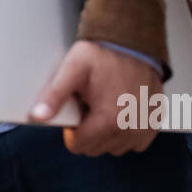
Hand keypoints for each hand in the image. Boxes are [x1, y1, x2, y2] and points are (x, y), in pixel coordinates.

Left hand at [29, 40, 160, 156]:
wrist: (134, 43)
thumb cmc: (103, 54)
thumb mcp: (72, 69)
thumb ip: (54, 95)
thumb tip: (37, 116)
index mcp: (109, 120)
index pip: (77, 145)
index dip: (72, 128)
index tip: (77, 107)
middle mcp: (131, 130)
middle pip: (95, 148)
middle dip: (89, 130)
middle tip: (91, 103)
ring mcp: (144, 130)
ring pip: (113, 148)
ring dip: (106, 132)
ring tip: (106, 104)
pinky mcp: (153, 125)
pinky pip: (134, 143)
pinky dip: (125, 132)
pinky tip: (121, 110)